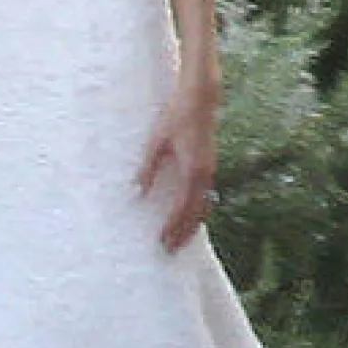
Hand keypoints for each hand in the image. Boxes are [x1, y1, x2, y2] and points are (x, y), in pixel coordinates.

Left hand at [136, 75, 219, 252]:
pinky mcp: (209, 163)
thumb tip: (137, 192)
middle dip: (184, 233)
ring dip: (193, 224)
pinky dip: (198, 209)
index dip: (172, 227)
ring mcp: (210, 169)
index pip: (182, 208)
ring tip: (181, 238)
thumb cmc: (176, 116)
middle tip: (171, 250)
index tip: (161, 241)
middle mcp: (205, 175)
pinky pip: (205, 194)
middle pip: (196, 213)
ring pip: (204, 205)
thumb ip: (148, 167)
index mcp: (193, 171)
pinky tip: (189, 213)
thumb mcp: (156, 141)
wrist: (200, 97)